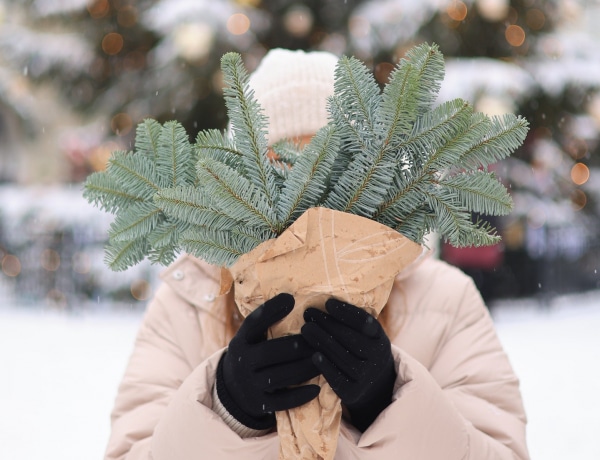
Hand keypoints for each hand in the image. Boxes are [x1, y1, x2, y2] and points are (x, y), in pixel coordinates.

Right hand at [216, 293, 320, 429]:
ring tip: (323, 361)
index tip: (291, 299)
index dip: (270, 310)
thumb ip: (267, 320)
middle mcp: (242, 361)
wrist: (233, 388)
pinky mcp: (260, 403)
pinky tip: (317, 388)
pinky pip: (282, 401)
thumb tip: (292, 296)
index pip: (253, 322)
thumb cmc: (253, 352)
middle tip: (320, 339)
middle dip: (298, 345)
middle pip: (271, 352)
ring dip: (304, 368)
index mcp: (241, 340)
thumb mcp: (252, 336)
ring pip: (280, 376)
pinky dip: (300, 395)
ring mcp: (250, 384)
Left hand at [301, 299, 395, 431]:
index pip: (365, 322)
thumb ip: (353, 323)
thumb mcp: (367, 337)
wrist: (375, 388)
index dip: (346, 312)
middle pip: (350, 338)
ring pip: (342, 357)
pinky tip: (313, 354)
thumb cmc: (364, 352)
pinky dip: (325, 365)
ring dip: (321, 341)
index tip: (327, 303)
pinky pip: (337, 378)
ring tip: (305, 328)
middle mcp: (377, 358)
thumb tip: (326, 301)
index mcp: (380, 339)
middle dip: (327, 323)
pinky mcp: (354, 393)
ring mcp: (367, 377)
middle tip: (308, 313)